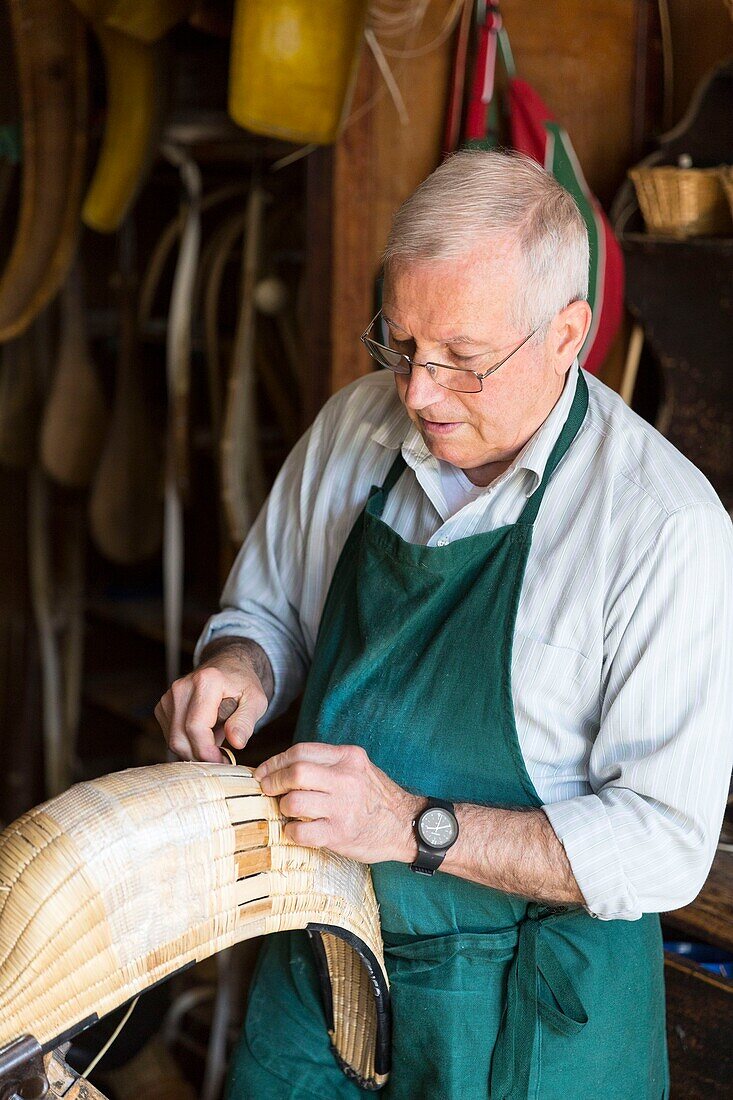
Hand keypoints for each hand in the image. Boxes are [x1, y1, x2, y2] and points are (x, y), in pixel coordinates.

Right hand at [155, 645, 268, 762]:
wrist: (227, 668)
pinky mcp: (163, 706)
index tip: (222, 761)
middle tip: (221, 758)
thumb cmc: (242, 684)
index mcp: (206, 681)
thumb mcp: (256, 701)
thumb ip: (245, 722)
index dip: (207, 751)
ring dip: (194, 750)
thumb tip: (236, 743)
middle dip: (200, 756)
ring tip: (215, 738)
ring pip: (173, 740)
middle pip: (180, 737)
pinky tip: (203, 734)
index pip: (196, 727)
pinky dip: (187, 743)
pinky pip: (170, 736)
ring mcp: (169, 696)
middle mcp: (182, 687)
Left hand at [254, 742, 420, 863]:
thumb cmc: (375, 796)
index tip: (263, 772)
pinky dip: (292, 831)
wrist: (405, 825)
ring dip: (283, 807)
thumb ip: (327, 764)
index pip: (301, 751)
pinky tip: (296, 830)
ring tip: (286, 810)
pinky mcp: (340, 833)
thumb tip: (284, 767)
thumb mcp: (357, 768)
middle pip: (295, 773)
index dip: (275, 761)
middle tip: (266, 789)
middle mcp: (346, 778)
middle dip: (272, 782)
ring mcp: (343, 807)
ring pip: (294, 802)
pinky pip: (302, 832)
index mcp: (348, 757)